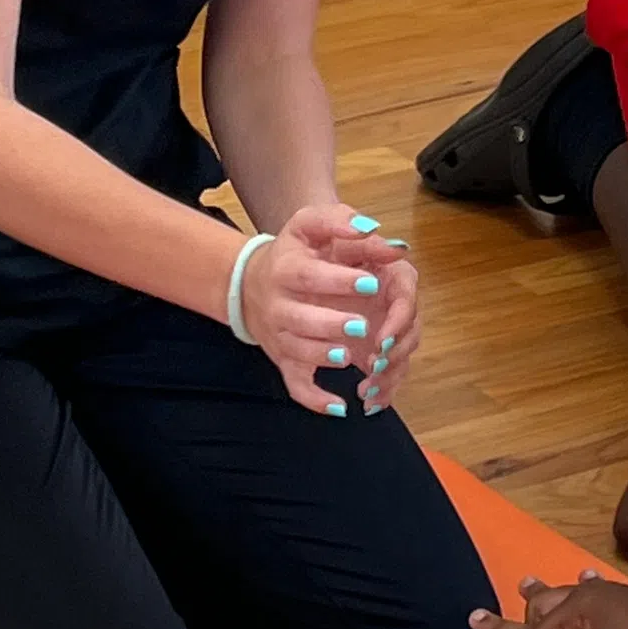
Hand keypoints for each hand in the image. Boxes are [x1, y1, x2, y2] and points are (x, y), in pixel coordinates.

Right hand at [241, 202, 418, 416]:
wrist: (251, 282)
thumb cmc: (292, 252)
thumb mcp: (309, 225)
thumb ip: (341, 221)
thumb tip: (376, 231)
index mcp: (285, 269)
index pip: (309, 275)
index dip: (338, 281)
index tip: (370, 282)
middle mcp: (277, 305)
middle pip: (299, 319)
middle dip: (331, 324)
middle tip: (362, 324)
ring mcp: (279, 336)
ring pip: (296, 353)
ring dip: (321, 357)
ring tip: (348, 356)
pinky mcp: (284, 360)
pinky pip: (295, 385)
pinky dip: (314, 400)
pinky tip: (341, 407)